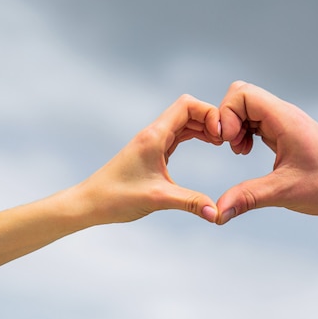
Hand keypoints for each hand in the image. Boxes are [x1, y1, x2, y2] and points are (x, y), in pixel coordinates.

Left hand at [70, 94, 222, 224]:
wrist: (89, 203)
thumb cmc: (115, 197)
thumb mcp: (158, 199)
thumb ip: (191, 202)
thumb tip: (217, 213)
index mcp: (154, 136)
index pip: (187, 105)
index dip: (209, 113)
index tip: (222, 134)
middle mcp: (153, 134)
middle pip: (189, 110)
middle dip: (211, 119)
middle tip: (227, 139)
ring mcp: (153, 141)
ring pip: (184, 122)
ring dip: (204, 127)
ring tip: (222, 142)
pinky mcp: (153, 151)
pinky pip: (178, 135)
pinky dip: (195, 136)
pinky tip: (207, 145)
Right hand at [216, 81, 317, 223]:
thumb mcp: (285, 192)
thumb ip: (248, 198)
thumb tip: (218, 212)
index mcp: (284, 119)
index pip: (242, 93)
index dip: (227, 114)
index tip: (228, 142)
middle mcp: (283, 115)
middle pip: (241, 95)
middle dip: (227, 118)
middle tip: (231, 145)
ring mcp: (284, 121)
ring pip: (247, 107)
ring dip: (235, 126)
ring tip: (240, 151)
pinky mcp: (284, 131)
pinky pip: (255, 120)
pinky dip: (244, 132)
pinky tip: (247, 152)